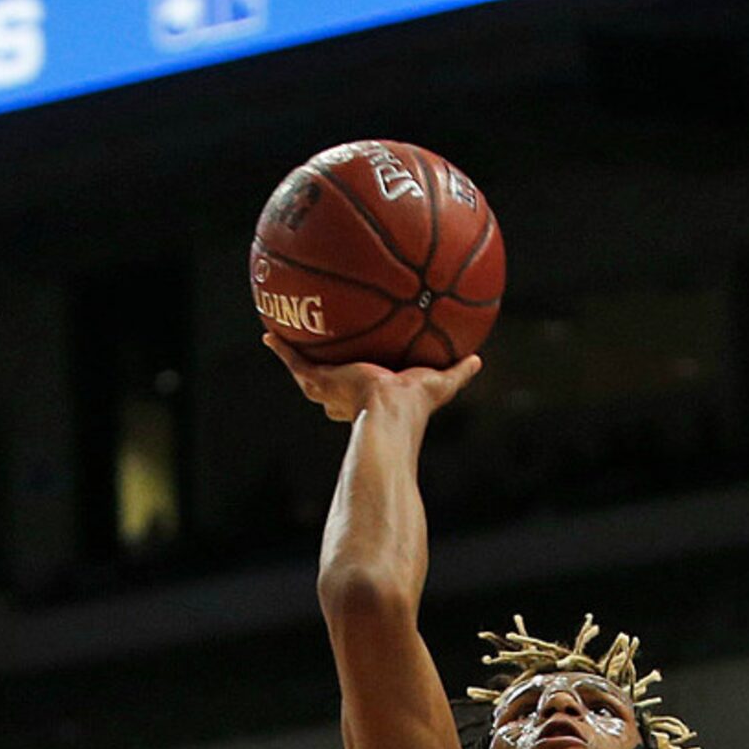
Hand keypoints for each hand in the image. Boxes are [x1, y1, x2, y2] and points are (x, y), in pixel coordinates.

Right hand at [263, 331, 480, 422]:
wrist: (390, 415)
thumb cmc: (415, 408)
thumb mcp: (441, 382)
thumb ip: (459, 371)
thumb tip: (480, 358)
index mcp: (372, 395)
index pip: (360, 389)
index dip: (358, 382)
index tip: (361, 373)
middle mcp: (347, 394)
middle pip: (330, 383)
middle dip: (325, 373)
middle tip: (321, 354)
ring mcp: (330, 389)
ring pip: (307, 370)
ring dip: (293, 355)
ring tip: (280, 335)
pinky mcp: (319, 382)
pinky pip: (295, 363)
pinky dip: (281, 350)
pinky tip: (268, 334)